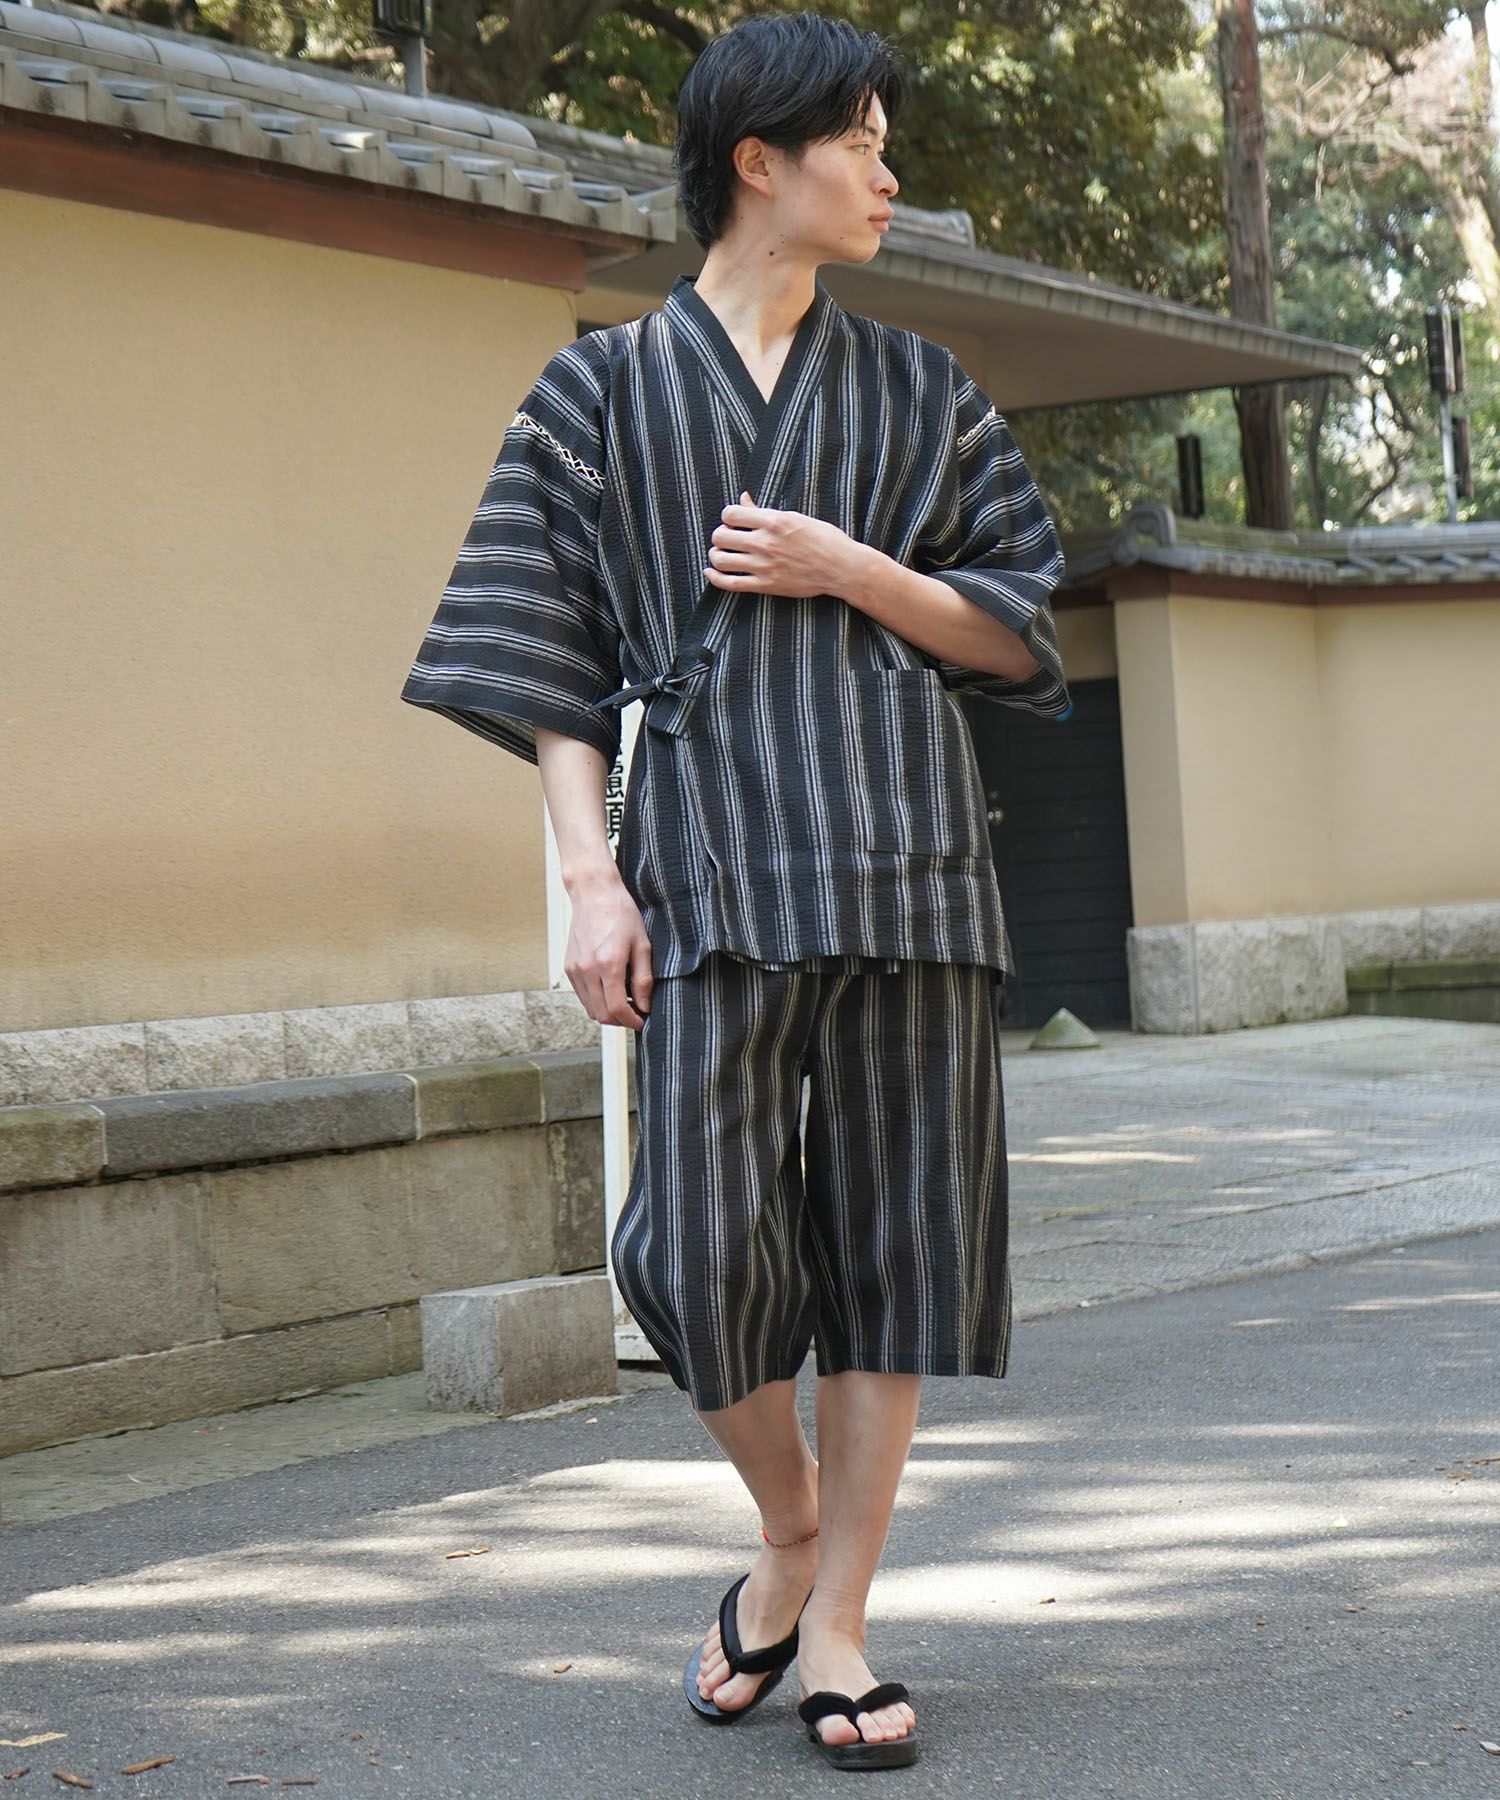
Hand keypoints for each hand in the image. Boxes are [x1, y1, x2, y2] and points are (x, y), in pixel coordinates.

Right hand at [563, 869, 653, 1029]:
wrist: (594, 894)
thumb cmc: (621, 914)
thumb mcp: (642, 945)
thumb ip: (643, 979)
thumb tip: (644, 1005)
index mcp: (608, 964)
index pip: (617, 1008)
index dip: (632, 1021)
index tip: (642, 1020)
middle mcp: (587, 970)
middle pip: (601, 1014)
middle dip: (620, 1021)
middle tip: (635, 1014)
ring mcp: (575, 970)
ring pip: (590, 1008)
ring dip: (607, 1012)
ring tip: (624, 1003)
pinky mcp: (569, 967)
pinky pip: (582, 996)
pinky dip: (596, 1001)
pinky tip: (610, 990)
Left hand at [704, 491, 862, 598]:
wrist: (842, 568)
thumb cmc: (823, 539)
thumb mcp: (795, 517)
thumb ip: (764, 511)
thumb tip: (743, 498)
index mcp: (773, 521)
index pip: (730, 514)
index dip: (728, 517)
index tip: (734, 522)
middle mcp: (765, 543)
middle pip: (720, 536)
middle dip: (720, 536)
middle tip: (728, 539)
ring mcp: (764, 566)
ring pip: (720, 559)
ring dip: (716, 555)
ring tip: (723, 554)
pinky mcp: (765, 586)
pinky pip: (729, 584)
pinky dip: (714, 578)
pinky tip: (711, 572)